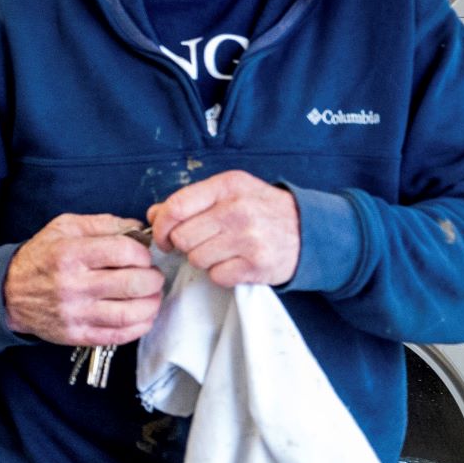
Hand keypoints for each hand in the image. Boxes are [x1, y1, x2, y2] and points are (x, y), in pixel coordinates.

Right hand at [2, 214, 164, 346]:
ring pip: (130, 313)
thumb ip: (103, 223)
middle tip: (151, 276)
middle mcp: (73, 285)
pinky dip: (140, 326)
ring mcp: (75, 313)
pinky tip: (143, 315)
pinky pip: (119, 335)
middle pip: (132, 283)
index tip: (143, 255)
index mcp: (70, 254)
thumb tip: (139, 229)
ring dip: (151, 304)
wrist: (9, 293)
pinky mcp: (77, 334)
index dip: (143, 252)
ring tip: (151, 296)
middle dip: (152, 278)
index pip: (123, 251)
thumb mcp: (64, 227)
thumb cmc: (40, 257)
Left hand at [148, 172, 298, 287]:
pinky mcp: (256, 265)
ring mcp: (248, 238)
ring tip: (225, 250)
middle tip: (204, 243)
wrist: (310, 230)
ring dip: (205, 259)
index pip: (176, 207)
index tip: (164, 236)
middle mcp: (238, 209)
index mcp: (228, 186)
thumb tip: (154, 214)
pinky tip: (237, 262)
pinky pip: (216, 276)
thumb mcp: (231, 193)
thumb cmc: (262, 210)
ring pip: (197, 258)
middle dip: (186, 244)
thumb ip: (191, 201)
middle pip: (183, 237)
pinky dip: (222, 274)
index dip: (162, 226)